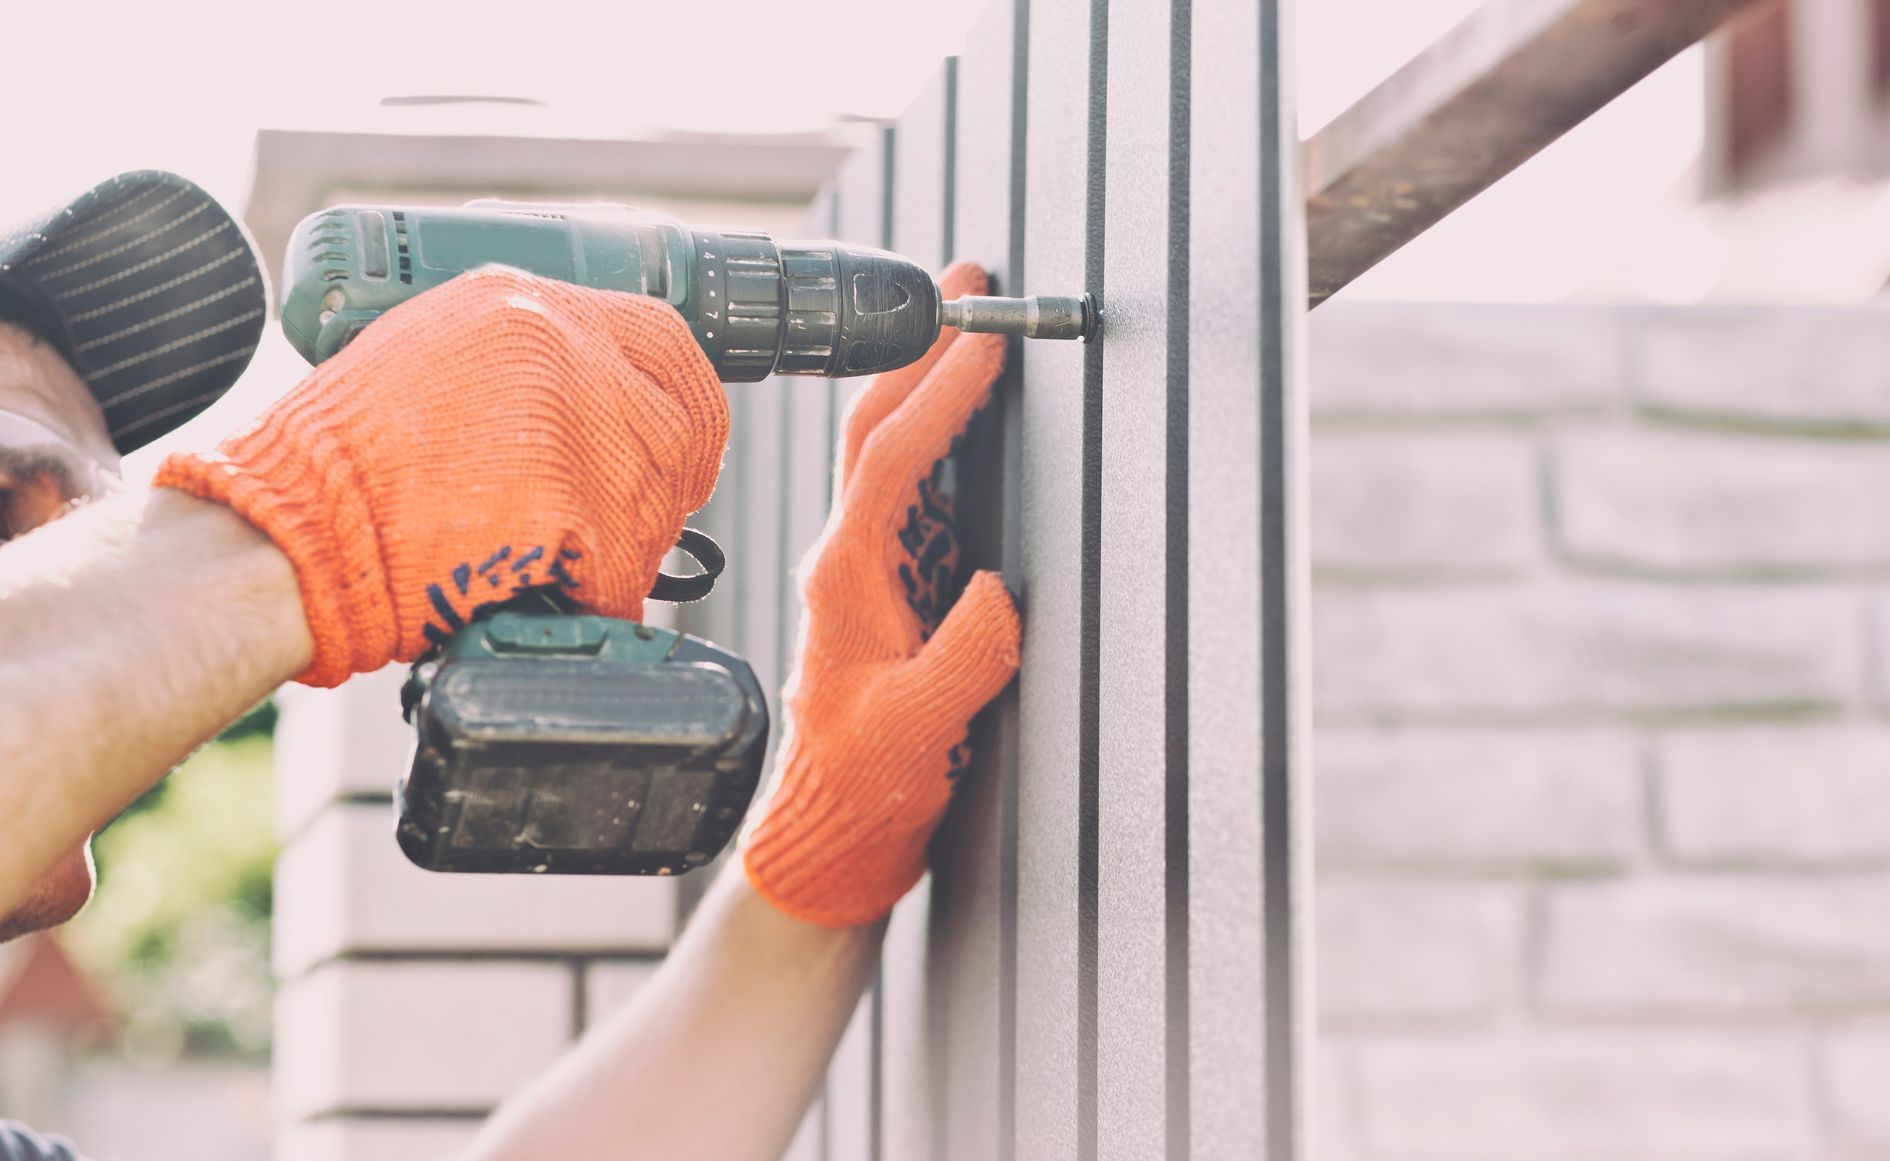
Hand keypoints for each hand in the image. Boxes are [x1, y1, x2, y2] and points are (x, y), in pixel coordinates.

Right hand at [155, 268, 727, 686]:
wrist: (294, 534)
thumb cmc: (340, 465)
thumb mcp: (428, 355)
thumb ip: (519, 357)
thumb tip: (594, 392)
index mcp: (524, 303)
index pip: (664, 336)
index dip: (681, 394)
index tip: (675, 431)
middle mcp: (562, 347)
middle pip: (684, 422)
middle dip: (667, 476)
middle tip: (627, 510)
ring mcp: (578, 423)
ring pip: (663, 497)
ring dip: (631, 539)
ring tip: (561, 553)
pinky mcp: (582, 502)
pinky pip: (631, 563)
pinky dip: (603, 590)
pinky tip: (555, 590)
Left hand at [742, 262, 1021, 927]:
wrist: (831, 831)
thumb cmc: (866, 784)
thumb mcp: (918, 731)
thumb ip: (963, 661)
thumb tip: (998, 590)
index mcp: (847, 579)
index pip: (889, 461)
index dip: (937, 396)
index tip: (981, 340)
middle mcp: (847, 558)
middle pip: (874, 430)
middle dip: (918, 351)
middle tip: (965, 286)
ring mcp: (865, 567)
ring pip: (887, 449)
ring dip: (923, 379)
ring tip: (967, 322)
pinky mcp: (888, 585)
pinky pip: (909, 487)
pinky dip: (935, 432)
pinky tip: (963, 410)